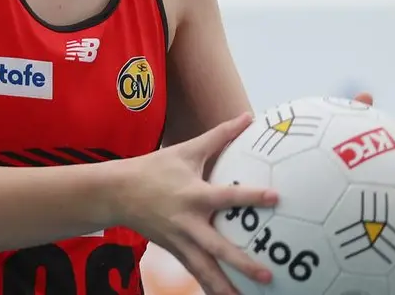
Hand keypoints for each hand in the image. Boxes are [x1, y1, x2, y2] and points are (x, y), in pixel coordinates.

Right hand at [116, 113, 276, 294]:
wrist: (118, 193)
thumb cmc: (157, 167)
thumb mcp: (187, 149)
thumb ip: (221, 135)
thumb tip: (248, 116)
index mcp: (194, 194)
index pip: (227, 196)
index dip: (251, 196)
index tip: (276, 198)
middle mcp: (188, 222)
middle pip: (217, 247)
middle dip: (241, 263)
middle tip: (267, 275)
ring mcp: (180, 241)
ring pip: (205, 270)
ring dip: (225, 287)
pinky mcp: (176, 252)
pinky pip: (196, 273)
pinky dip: (211, 288)